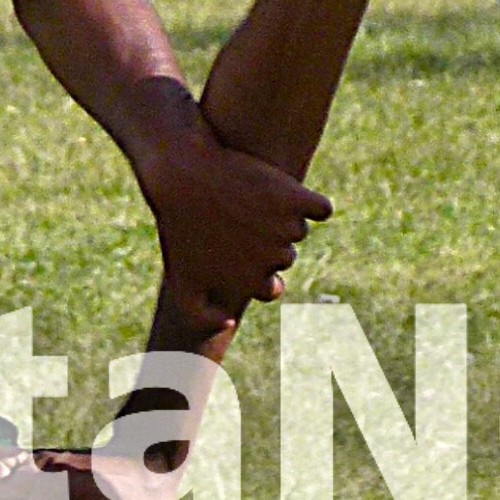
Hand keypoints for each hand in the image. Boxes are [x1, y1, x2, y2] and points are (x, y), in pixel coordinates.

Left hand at [131, 118, 331, 327]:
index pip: (271, 288)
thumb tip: (230, 324)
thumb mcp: (180, 280)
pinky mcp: (297, 199)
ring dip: (283, 218)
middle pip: (285, 256)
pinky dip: (313, 204)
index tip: (240, 250)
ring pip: (298, 229)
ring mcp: (287, 229)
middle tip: (239, 219)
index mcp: (253, 282)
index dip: (258, 270)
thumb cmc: (178, 229)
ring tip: (252, 201)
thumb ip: (201, 314)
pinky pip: (320, 209)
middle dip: (266, 241)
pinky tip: (293, 196)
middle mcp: (276, 259)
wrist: (184, 175)